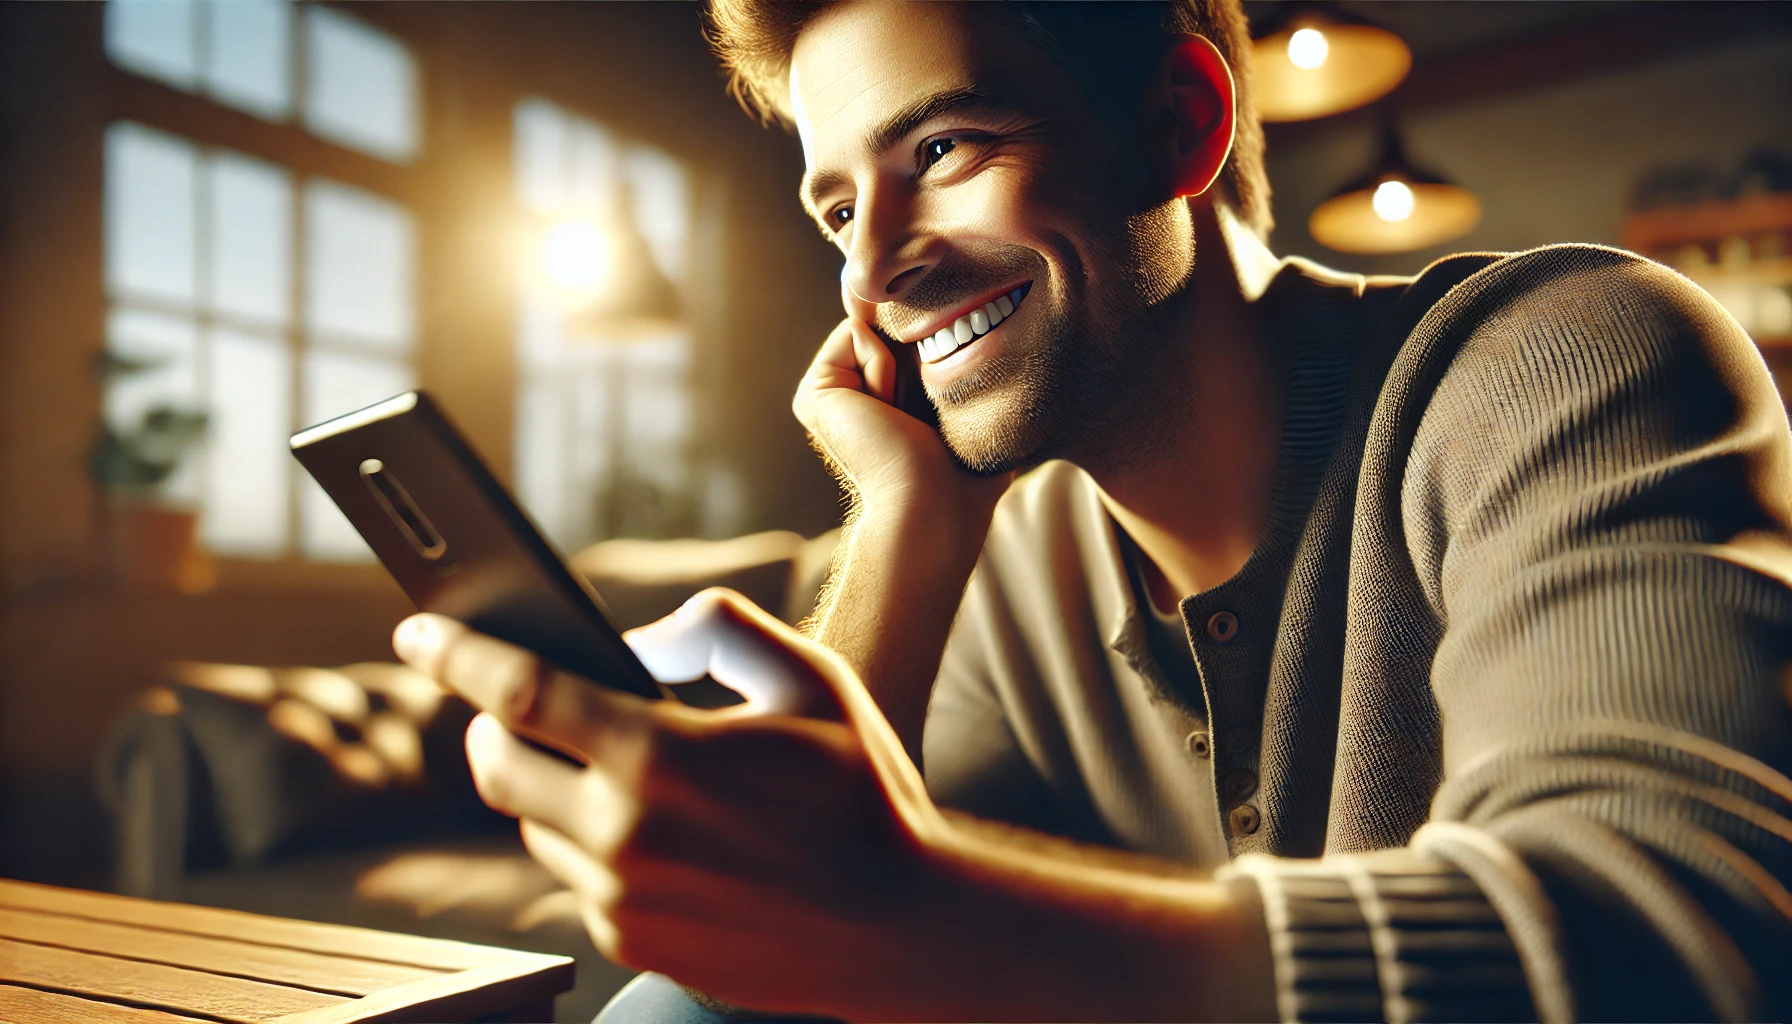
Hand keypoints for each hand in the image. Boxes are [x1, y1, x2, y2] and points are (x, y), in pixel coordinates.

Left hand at [391, 590, 953, 1017]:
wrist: (900, 928)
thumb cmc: (862, 791)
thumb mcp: (811, 678)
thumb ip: (717, 628)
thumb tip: (636, 643)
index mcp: (660, 756)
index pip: (519, 692)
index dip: (456, 652)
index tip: (417, 627)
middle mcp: (623, 835)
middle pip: (494, 765)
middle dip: (488, 724)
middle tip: (513, 704)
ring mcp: (620, 900)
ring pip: (530, 825)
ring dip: (548, 787)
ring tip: (612, 768)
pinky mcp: (629, 943)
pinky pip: (575, 878)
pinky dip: (590, 843)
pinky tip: (653, 830)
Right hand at [792, 283, 1010, 519]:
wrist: (934, 504)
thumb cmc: (968, 468)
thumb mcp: (967, 399)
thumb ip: (954, 355)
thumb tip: (941, 312)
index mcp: (880, 399)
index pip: (910, 335)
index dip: (936, 345)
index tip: (944, 397)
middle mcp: (850, 395)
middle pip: (891, 326)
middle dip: (919, 350)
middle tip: (924, 413)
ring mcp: (828, 394)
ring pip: (873, 327)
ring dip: (903, 365)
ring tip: (905, 417)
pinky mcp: (814, 391)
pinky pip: (856, 334)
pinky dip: (883, 366)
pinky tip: (886, 412)